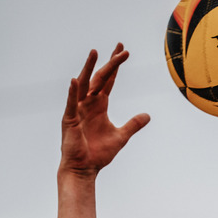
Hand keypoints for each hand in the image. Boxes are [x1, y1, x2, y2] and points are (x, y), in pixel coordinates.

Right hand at [60, 44, 149, 177]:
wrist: (84, 168)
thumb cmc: (98, 153)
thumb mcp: (121, 136)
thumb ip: (133, 124)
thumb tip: (147, 115)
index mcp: (99, 105)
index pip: (109, 81)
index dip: (116, 66)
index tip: (123, 51)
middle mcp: (87, 103)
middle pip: (100, 78)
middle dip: (110, 63)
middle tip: (121, 49)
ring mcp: (77, 110)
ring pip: (84, 84)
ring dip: (89, 69)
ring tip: (95, 53)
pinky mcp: (70, 120)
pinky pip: (71, 103)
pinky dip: (72, 92)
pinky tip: (74, 80)